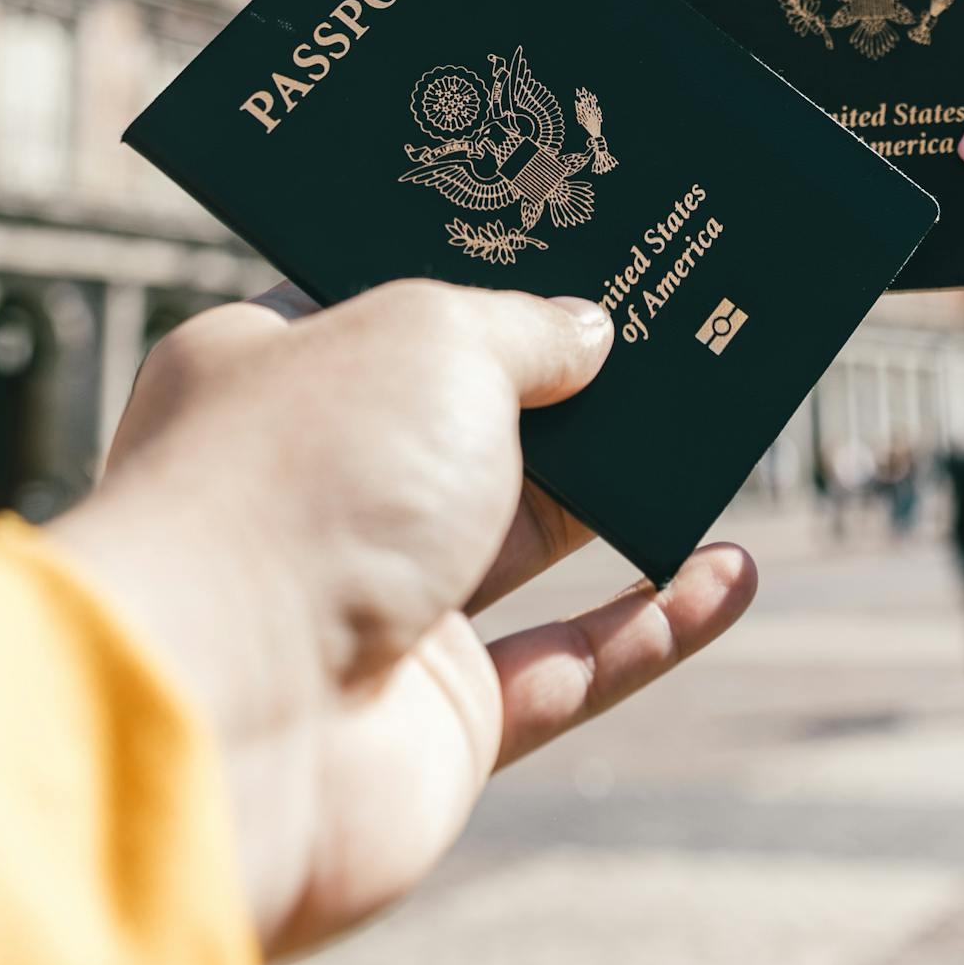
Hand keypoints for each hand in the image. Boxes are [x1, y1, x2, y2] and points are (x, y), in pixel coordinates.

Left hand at [51, 281, 756, 958]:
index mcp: (266, 377)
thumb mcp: (431, 339)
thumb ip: (524, 329)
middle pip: (467, 425)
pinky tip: (733, 574)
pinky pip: (571, 667)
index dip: (473, 274)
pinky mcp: (438, 724)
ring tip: (725, 434)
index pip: (375, 308)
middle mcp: (314, 492)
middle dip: (570, 386)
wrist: (229, 719)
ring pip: (528, 542)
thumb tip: (587, 334)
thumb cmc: (299, 487)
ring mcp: (375, 612)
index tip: (572, 240)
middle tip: (676, 329)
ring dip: (626, 497)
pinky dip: (656, 624)